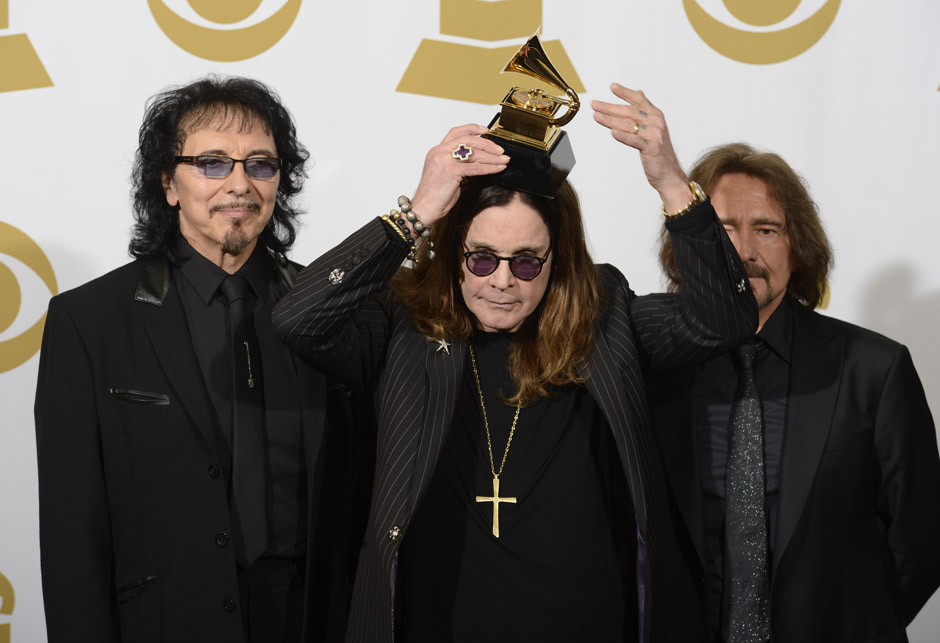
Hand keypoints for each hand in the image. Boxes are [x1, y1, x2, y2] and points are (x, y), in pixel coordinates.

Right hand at [410, 124, 509, 226]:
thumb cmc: (433, 196)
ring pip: (474, 153)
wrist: (423, 209)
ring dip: (492, 156)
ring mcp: (444, 160)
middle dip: (488, 144)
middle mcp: (439, 152)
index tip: (486, 130)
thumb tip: (476, 162)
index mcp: (437, 151)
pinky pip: (476, 167)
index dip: (472, 128)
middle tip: (500, 150)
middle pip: (468, 139)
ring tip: (504, 160)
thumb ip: (457, 165)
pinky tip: (498, 168)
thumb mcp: (445, 175)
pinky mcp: (451, 170)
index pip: (456, 132)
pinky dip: (490, 167)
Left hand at [592, 84, 691, 212]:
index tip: (612, 87)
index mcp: (656, 115)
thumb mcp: (654, 127)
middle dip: (610, 107)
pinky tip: (612, 132)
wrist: (669, 173)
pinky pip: (634, 140)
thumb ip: (645, 111)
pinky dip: (623, 136)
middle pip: (629, 111)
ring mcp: (654, 135)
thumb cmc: (659, 151)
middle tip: (595, 104)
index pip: (638, 100)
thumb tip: (639, 93)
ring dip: (610, 120)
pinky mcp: (652, 148)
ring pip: (628, 124)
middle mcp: (656, 122)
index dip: (625, 93)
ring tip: (596, 116)